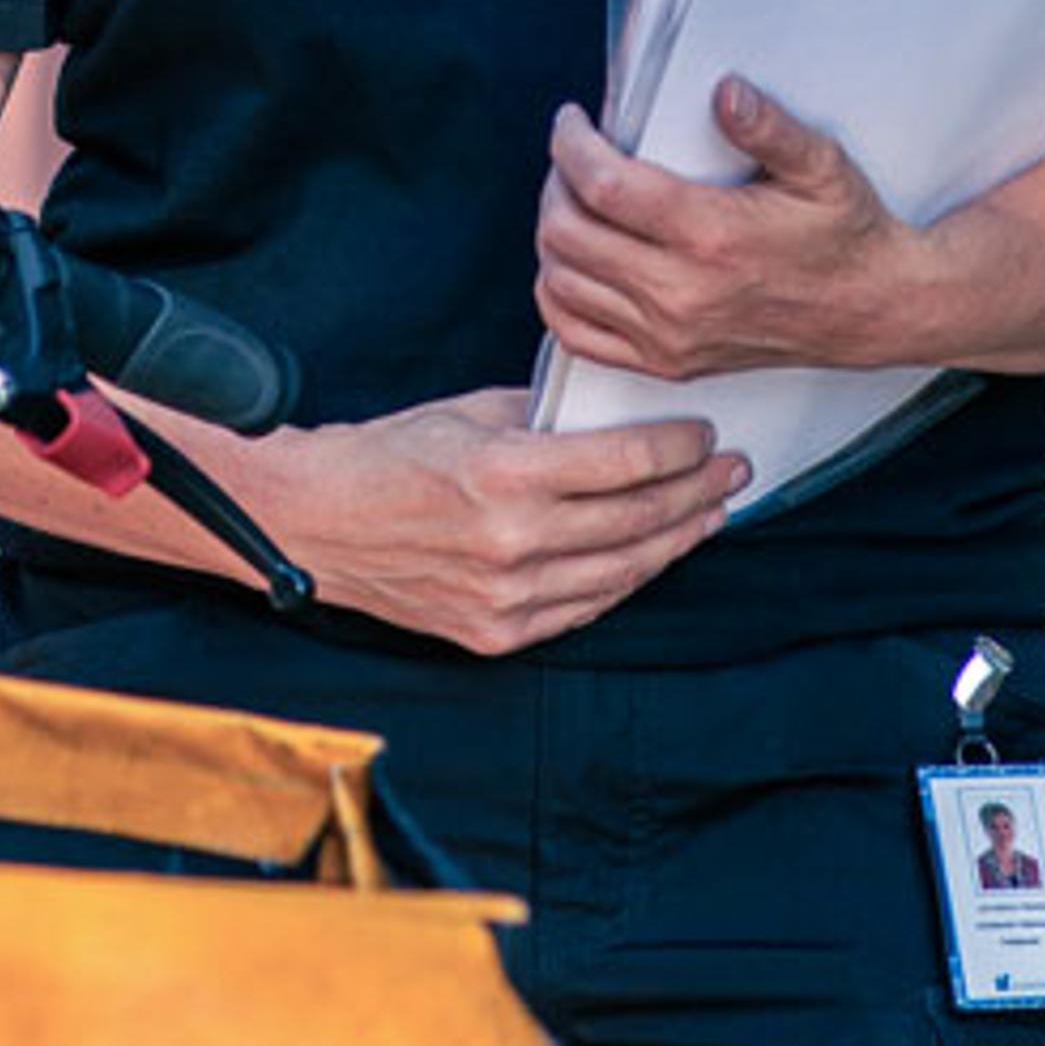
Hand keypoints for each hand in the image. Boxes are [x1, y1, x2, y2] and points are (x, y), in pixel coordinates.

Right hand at [260, 387, 744, 654]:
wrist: (313, 524)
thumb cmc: (385, 456)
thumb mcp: (467, 412)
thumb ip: (544, 416)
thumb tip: (611, 413)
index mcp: (504, 473)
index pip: (625, 463)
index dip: (678, 449)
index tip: (705, 435)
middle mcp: (513, 541)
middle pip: (636, 520)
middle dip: (695, 492)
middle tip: (731, 472)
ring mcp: (507, 596)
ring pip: (622, 572)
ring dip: (673, 541)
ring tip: (706, 515)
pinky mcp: (497, 633)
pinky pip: (583, 608)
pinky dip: (624, 580)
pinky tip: (649, 555)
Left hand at [534, 78, 922, 380]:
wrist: (876, 309)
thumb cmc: (847, 234)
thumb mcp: (822, 167)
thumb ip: (770, 127)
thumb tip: (725, 92)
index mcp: (712, 237)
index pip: (604, 187)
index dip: (571, 145)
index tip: (573, 122)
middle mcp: (682, 294)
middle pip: (568, 234)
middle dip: (556, 181)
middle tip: (573, 157)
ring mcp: (669, 336)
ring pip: (561, 282)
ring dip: (554, 234)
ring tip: (576, 201)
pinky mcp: (667, 363)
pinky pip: (576, 334)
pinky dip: (558, 294)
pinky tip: (577, 262)